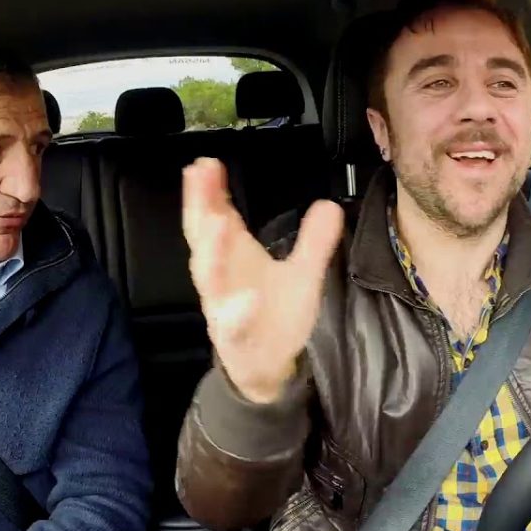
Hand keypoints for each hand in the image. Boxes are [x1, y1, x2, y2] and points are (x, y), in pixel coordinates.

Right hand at [182, 157, 342, 402]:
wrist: (267, 365)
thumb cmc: (277, 316)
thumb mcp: (302, 275)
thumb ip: (314, 241)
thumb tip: (330, 205)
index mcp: (233, 256)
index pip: (216, 216)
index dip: (210, 191)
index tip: (207, 164)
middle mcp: (221, 277)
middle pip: (204, 237)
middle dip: (201, 207)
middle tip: (201, 177)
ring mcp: (223, 306)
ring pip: (210, 277)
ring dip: (212, 250)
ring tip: (219, 222)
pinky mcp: (234, 337)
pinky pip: (231, 324)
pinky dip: (237, 311)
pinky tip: (247, 298)